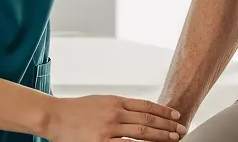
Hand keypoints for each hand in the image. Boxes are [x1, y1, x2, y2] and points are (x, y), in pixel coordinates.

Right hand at [45, 94, 186, 140]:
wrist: (56, 116)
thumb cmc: (78, 110)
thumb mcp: (101, 101)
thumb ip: (119, 106)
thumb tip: (140, 112)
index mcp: (116, 101)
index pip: (146, 105)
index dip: (163, 110)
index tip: (176, 115)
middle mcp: (116, 113)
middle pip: (148, 119)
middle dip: (167, 125)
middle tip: (181, 130)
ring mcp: (109, 129)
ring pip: (142, 133)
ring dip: (160, 137)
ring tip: (174, 139)